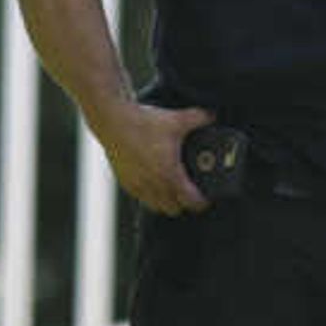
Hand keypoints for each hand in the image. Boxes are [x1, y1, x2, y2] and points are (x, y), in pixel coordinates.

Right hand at [95, 101, 214, 218]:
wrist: (113, 121)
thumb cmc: (143, 124)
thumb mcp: (177, 119)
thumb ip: (199, 118)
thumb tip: (211, 116)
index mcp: (170, 174)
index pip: (189, 200)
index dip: (201, 203)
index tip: (205, 200)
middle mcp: (153, 185)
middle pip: (173, 209)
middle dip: (183, 204)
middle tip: (189, 194)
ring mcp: (137, 185)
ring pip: (155, 206)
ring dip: (165, 202)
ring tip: (171, 191)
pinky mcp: (125, 181)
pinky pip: (140, 198)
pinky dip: (148, 196)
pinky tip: (152, 184)